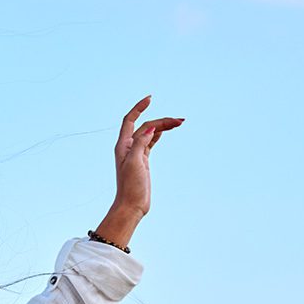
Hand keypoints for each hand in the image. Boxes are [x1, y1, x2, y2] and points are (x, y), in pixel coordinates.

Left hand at [112, 95, 182, 217]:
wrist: (131, 205)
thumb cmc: (130, 186)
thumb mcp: (135, 162)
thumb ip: (141, 143)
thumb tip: (150, 127)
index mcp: (123, 145)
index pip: (130, 120)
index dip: (139, 107)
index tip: (150, 98)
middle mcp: (128, 147)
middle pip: (145, 126)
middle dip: (161, 120)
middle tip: (179, 121)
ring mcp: (136, 153)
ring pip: (150, 133)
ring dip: (163, 127)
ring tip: (179, 122)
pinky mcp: (143, 160)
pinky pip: (151, 142)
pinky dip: (159, 135)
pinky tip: (166, 131)